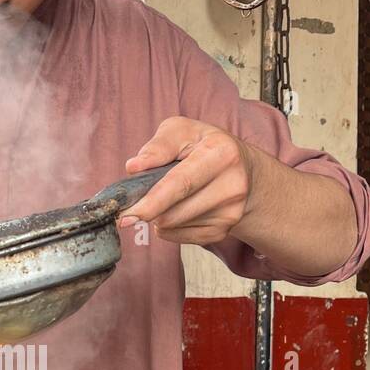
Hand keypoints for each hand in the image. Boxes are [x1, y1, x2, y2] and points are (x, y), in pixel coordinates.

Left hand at [118, 118, 255, 245]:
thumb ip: (158, 146)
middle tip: (140, 197)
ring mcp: (230, 213)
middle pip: (173, 213)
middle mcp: (232, 186)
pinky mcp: (222, 232)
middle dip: (149, 208)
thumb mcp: (182, 131)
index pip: (181, 184)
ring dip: (160, 215)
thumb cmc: (203, 146)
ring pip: (173, 226)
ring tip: (170, 196)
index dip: (152, 201)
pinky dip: (170, 226)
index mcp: (221, 154)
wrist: (242, 171)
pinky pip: (179, 237)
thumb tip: (134, 167)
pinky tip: (180, 208)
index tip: (127, 214)